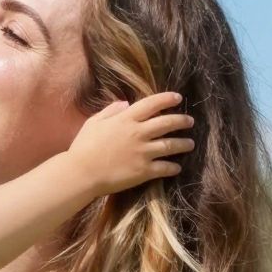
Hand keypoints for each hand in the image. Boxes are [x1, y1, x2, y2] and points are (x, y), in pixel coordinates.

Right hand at [71, 91, 193, 196]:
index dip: (167, 98)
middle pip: (167, 123)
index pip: (152, 103)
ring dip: (183, 144)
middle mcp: (138, 133)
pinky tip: (177, 167)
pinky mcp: (143, 171)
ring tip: (190, 144)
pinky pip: (165, 168)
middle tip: (190, 121)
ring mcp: (143, 152)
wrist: (81, 173)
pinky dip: (173, 167)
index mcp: (126, 119)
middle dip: (182, 120)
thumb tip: (124, 103)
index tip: (178, 98)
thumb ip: (110, 111)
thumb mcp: (93, 123)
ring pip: (171, 145)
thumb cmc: (83, 148)